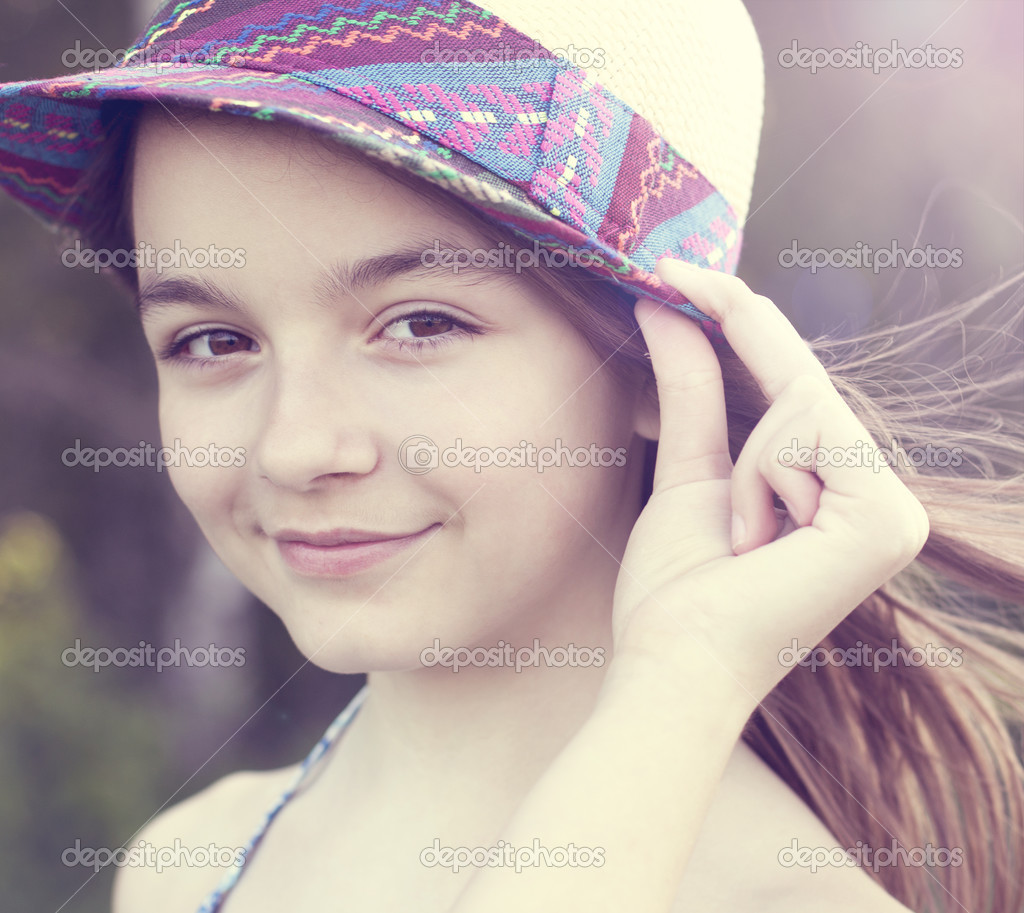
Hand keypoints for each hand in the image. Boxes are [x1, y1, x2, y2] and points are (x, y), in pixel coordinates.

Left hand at [611, 260, 928, 704]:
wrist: (674, 659)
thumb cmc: (676, 587)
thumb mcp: (690, 468)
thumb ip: (692, 387)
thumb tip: (668, 304)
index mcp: (840, 496)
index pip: (799, 389)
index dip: (746, 323)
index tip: (685, 271)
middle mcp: (881, 501)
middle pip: (805, 387)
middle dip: (739, 360)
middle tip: (684, 330)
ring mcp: (894, 513)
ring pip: (803, 406)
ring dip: (745, 465)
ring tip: (739, 539)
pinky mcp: (888, 519)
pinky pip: (809, 435)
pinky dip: (762, 476)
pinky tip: (758, 542)